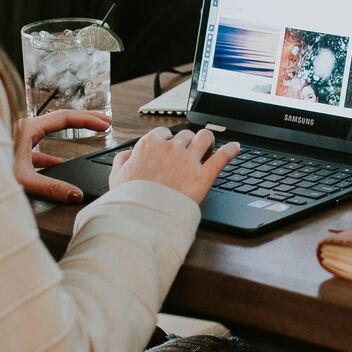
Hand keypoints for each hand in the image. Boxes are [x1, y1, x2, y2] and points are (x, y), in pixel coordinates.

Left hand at [14, 110, 111, 202]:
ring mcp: (19, 139)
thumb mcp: (24, 179)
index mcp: (28, 128)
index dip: (88, 120)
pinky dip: (53, 152)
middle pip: (61, 119)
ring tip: (88, 135)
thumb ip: (51, 187)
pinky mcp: (16, 151)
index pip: (65, 117)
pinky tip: (58, 164)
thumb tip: (76, 194)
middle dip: (85, 119)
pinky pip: (40, 146)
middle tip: (105, 122)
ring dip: (71, 133)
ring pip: (51, 131)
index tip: (105, 124)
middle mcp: (24, 129)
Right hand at [110, 125, 239, 205]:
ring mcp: (189, 160)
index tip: (169, 148)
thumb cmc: (129, 199)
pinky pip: (223, 156)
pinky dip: (231, 150)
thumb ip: (122, 160)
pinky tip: (236, 147)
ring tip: (209, 145)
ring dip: (207, 140)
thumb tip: (129, 154)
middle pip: (185, 135)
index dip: (167, 141)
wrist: (142, 218)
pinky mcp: (203, 175)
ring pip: (205, 137)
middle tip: (188, 152)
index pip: (163, 134)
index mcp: (150, 145)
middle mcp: (171, 148)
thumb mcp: (116, 176)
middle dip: (187, 142)